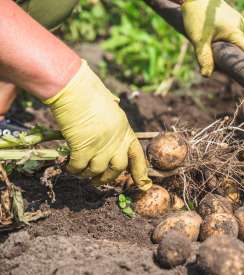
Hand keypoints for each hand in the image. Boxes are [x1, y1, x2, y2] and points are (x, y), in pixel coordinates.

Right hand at [44, 60, 151, 190]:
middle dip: (108, 178)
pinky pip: (80, 167)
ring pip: (98, 170)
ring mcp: (101, 144)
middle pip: (118, 168)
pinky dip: (74, 169)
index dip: (140, 172)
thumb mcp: (110, 111)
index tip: (143, 185)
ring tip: (80, 173)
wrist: (75, 88)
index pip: (137, 155)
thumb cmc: (90, 95)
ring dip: (88, 174)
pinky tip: (69, 167)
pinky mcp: (83, 147)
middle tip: (97, 182)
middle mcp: (116, 140)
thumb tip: (110, 143)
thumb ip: (113, 129)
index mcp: (125, 130)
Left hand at [182, 0, 243, 75]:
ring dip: (228, 46)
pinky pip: (235, 32)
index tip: (226, 65)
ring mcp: (238, 20)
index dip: (239, 61)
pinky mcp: (233, 17)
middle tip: (216, 57)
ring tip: (212, 45)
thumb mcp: (199, 40)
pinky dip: (226, 38)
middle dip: (232, 54)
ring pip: (238, 39)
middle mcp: (240, 25)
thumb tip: (207, 75)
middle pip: (243, 47)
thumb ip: (204, 58)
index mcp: (236, 31)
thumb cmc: (197, 16)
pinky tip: (213, 37)